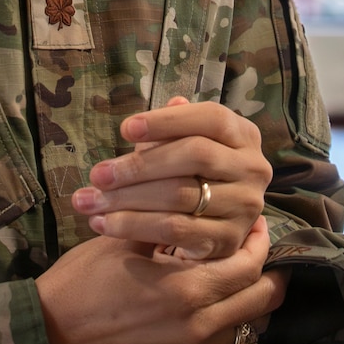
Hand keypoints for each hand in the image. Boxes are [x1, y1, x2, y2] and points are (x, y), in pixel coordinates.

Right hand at [36, 216, 286, 343]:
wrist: (49, 339)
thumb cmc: (81, 284)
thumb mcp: (121, 241)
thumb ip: (167, 224)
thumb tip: (198, 202)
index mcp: (186, 289)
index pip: (248, 265)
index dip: (259, 243)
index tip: (255, 227)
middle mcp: (198, 328)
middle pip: (262, 300)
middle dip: (269, 273)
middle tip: (257, 253)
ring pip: (251, 329)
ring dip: (252, 302)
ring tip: (239, 280)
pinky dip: (234, 330)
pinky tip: (219, 311)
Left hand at [73, 97, 273, 260]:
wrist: (209, 230)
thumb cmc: (191, 176)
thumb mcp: (184, 147)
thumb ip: (176, 129)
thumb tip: (174, 101)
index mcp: (244, 136)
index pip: (210, 118)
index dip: (167, 121)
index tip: (124, 130)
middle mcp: (253, 169)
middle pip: (195, 156)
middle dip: (140, 165)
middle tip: (97, 174)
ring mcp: (245, 207)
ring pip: (181, 196)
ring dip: (128, 199)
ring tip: (89, 201)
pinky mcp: (228, 241)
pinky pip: (175, 231)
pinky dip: (135, 226)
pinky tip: (104, 224)